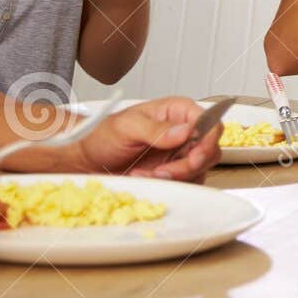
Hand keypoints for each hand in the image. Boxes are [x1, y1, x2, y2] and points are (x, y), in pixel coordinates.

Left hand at [72, 98, 221, 181]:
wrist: (86, 159)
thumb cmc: (102, 135)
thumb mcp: (127, 127)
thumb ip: (157, 129)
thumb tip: (185, 131)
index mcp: (178, 112)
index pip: (210, 123)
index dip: (208, 141)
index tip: (194, 156)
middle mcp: (184, 131)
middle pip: (209, 150)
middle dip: (188, 165)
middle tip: (163, 171)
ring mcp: (180, 153)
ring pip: (200, 169)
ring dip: (176, 177)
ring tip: (148, 175)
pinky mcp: (174, 171)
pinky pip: (187, 182)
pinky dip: (170, 185)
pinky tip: (148, 179)